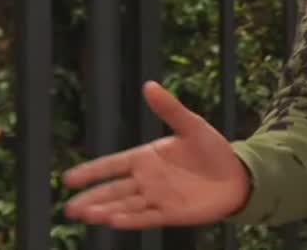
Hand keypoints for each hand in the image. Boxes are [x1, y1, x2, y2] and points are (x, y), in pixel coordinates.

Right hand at [64, 81, 250, 229]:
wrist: (238, 174)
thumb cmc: (213, 150)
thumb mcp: (192, 125)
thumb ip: (170, 108)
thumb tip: (149, 85)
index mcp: (147, 158)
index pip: (113, 165)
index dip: (92, 172)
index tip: (69, 179)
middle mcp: (147, 180)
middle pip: (113, 190)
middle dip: (92, 198)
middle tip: (70, 208)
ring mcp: (157, 198)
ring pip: (125, 206)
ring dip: (106, 210)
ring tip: (87, 214)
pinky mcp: (170, 213)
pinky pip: (147, 217)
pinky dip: (131, 219)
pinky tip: (114, 221)